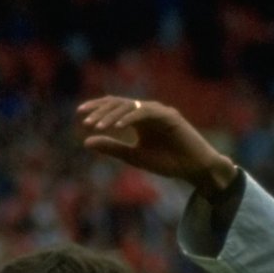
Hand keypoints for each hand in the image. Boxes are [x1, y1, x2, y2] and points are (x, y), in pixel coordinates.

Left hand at [78, 97, 240, 191]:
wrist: (193, 169)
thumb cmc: (167, 162)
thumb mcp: (133, 156)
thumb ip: (112, 147)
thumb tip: (86, 141)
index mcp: (138, 119)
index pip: (114, 107)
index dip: (97, 108)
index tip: (80, 114)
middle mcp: (147, 112)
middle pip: (119, 103)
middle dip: (101, 110)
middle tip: (85, 120)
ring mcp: (159, 112)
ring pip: (130, 106)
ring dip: (112, 115)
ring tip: (97, 126)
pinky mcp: (169, 116)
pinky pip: (146, 113)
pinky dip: (131, 117)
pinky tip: (118, 126)